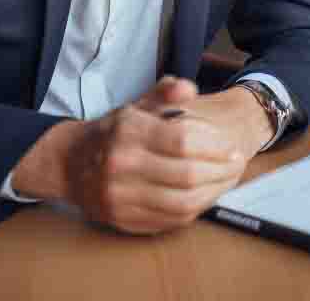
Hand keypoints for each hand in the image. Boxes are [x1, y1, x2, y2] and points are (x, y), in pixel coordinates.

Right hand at [12, 76, 248, 234]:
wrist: (71, 164)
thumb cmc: (116, 131)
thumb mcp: (138, 104)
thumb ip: (166, 92)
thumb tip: (188, 88)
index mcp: (129, 132)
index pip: (182, 141)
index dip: (214, 145)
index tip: (232, 147)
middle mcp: (122, 166)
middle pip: (186, 174)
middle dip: (221, 171)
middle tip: (238, 164)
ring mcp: (121, 198)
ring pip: (181, 203)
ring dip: (213, 193)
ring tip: (228, 180)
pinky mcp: (123, 220)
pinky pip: (170, 221)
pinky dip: (195, 210)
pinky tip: (207, 196)